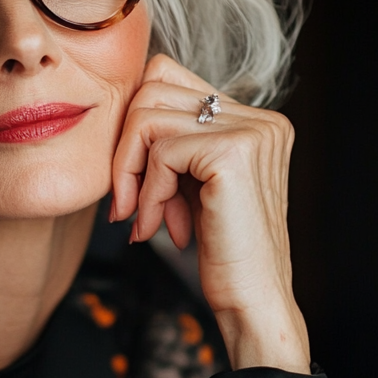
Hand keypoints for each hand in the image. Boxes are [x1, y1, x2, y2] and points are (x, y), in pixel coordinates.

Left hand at [110, 54, 310, 373]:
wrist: (252, 301)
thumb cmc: (220, 251)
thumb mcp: (193, 185)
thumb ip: (171, 144)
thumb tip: (118, 113)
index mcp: (254, 119)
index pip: (166, 76)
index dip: (134, 124)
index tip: (131, 178)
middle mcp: (260, 117)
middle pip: (152, 88)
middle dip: (126, 149)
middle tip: (126, 203)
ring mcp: (251, 130)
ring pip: (147, 117)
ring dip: (131, 175)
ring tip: (142, 218)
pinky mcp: (233, 153)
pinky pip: (159, 153)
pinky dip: (146, 193)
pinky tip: (156, 227)